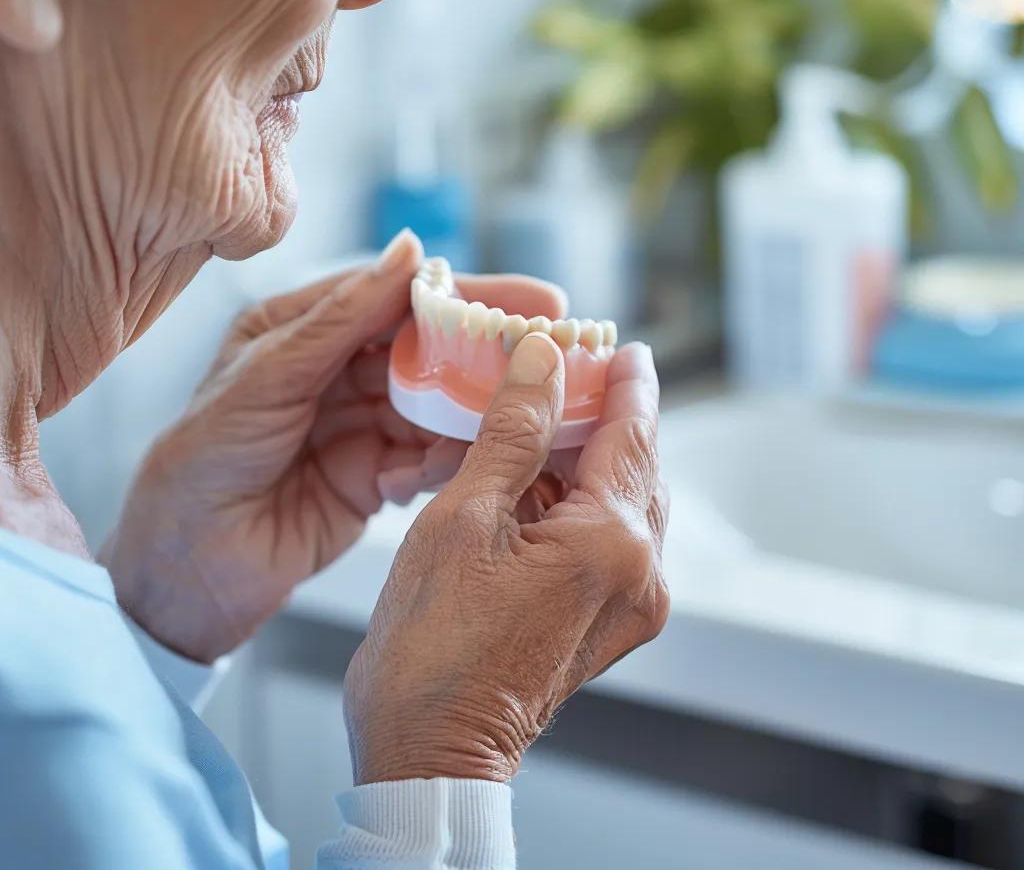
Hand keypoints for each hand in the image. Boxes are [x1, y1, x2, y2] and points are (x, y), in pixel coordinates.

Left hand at [102, 231, 567, 663]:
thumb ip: (344, 318)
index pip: (400, 299)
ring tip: (532, 411)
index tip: (533, 298)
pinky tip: (468, 464)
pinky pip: (426, 462)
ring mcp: (357, 426)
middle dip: (489, 353)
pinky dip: (450, 464)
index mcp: (304, 329)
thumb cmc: (200, 460)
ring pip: (437, 409)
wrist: (183, 571)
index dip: (468, 296)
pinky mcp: (371, 479)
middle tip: (558, 350)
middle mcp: (336, 372)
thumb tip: (413, 250)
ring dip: (479, 411)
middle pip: (430, 353)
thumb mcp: (270, 375)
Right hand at [344, 333, 668, 783]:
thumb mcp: (465, 516)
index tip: (625, 348)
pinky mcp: (608, 624)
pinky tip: (534, 485)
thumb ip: (514, 430)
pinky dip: (578, 505)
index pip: (632, 435)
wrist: (429, 750)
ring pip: (622, 505)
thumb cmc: (433, 643)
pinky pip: (608, 542)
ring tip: (541, 423)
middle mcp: (640, 575)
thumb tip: (542, 361)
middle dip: (606, 418)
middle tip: (572, 374)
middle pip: (635, 468)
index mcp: (613, 543)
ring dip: (587, 461)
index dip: (626, 384)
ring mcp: (630, 605)